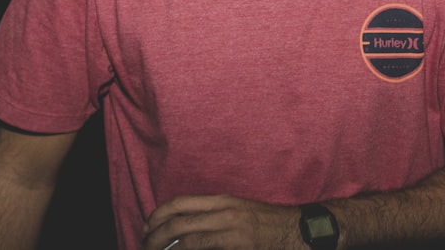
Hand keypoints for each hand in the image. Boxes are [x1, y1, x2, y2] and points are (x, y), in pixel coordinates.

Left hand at [142, 194, 302, 249]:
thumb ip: (214, 214)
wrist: (300, 232)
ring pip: (187, 241)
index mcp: (224, 200)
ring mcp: (231, 233)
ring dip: (166, 248)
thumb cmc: (269, 223)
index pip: (181, 203)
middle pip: (179, 222)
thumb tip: (184, 224)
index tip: (147, 226)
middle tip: (145, 245)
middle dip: (155, 236)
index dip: (158, 214)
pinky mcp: (238, 249)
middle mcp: (225, 214)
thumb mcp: (240, 210)